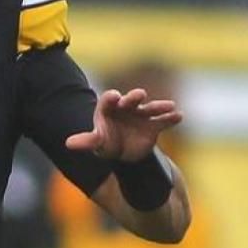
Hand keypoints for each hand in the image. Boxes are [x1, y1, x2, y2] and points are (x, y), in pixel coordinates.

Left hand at [64, 87, 182, 161]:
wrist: (124, 152)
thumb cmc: (106, 143)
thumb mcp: (97, 143)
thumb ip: (86, 142)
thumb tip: (68, 144)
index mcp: (109, 108)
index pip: (109, 100)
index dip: (112, 98)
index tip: (116, 97)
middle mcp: (126, 107)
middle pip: (130, 100)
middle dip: (134, 97)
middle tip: (139, 94)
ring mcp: (141, 114)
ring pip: (150, 108)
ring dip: (159, 106)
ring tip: (169, 105)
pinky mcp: (153, 125)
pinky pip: (163, 120)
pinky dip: (171, 118)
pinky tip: (179, 115)